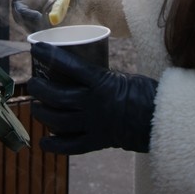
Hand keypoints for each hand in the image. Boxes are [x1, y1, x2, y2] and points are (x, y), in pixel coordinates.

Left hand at [28, 41, 157, 154]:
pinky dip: (54, 145)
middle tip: (33, 83)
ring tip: (35, 107)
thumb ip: (99, 77)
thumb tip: (77, 73)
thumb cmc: (145, 93)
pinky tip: (43, 141)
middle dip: (39, 89)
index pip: (69, 65)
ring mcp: (93, 124)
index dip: (49, 55)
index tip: (35, 48)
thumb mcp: (122, 76)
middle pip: (57, 96)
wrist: (161, 122)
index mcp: (102, 82)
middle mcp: (94, 103)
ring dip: (41, 113)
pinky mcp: (97, 141)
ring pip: (58, 120)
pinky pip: (70, 146)